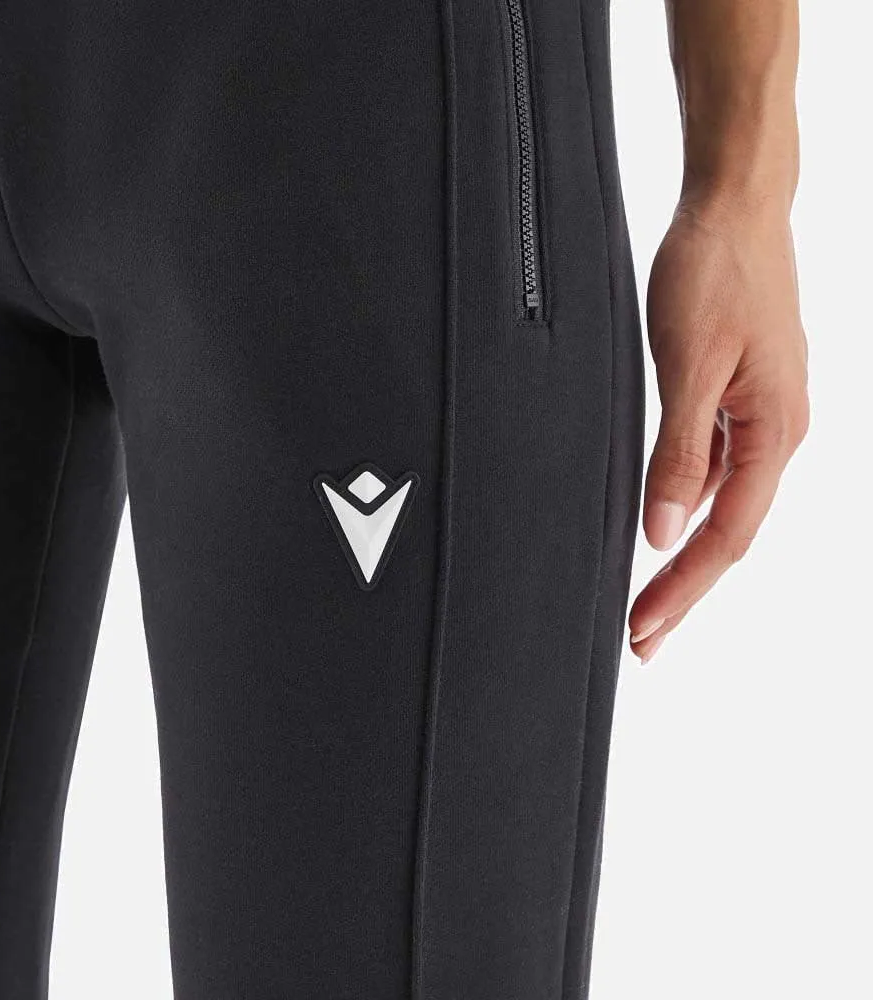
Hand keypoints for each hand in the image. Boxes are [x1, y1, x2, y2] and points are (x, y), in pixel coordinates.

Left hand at [629, 194, 808, 662]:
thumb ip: (678, 454)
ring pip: (720, 504)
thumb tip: (663, 532)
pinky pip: (714, 469)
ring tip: (647, 595)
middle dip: (683, 588)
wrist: (733, 207)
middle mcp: (774, 432)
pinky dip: (686, 505)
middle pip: (726, 531)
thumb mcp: (689, 368)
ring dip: (682, 551)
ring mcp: (758, 415)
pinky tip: (662, 523)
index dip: (682, 588)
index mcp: (774, 431)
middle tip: (642, 637)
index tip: (644, 628)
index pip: (725, 536)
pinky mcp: (737, 397)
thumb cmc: (715, 272)